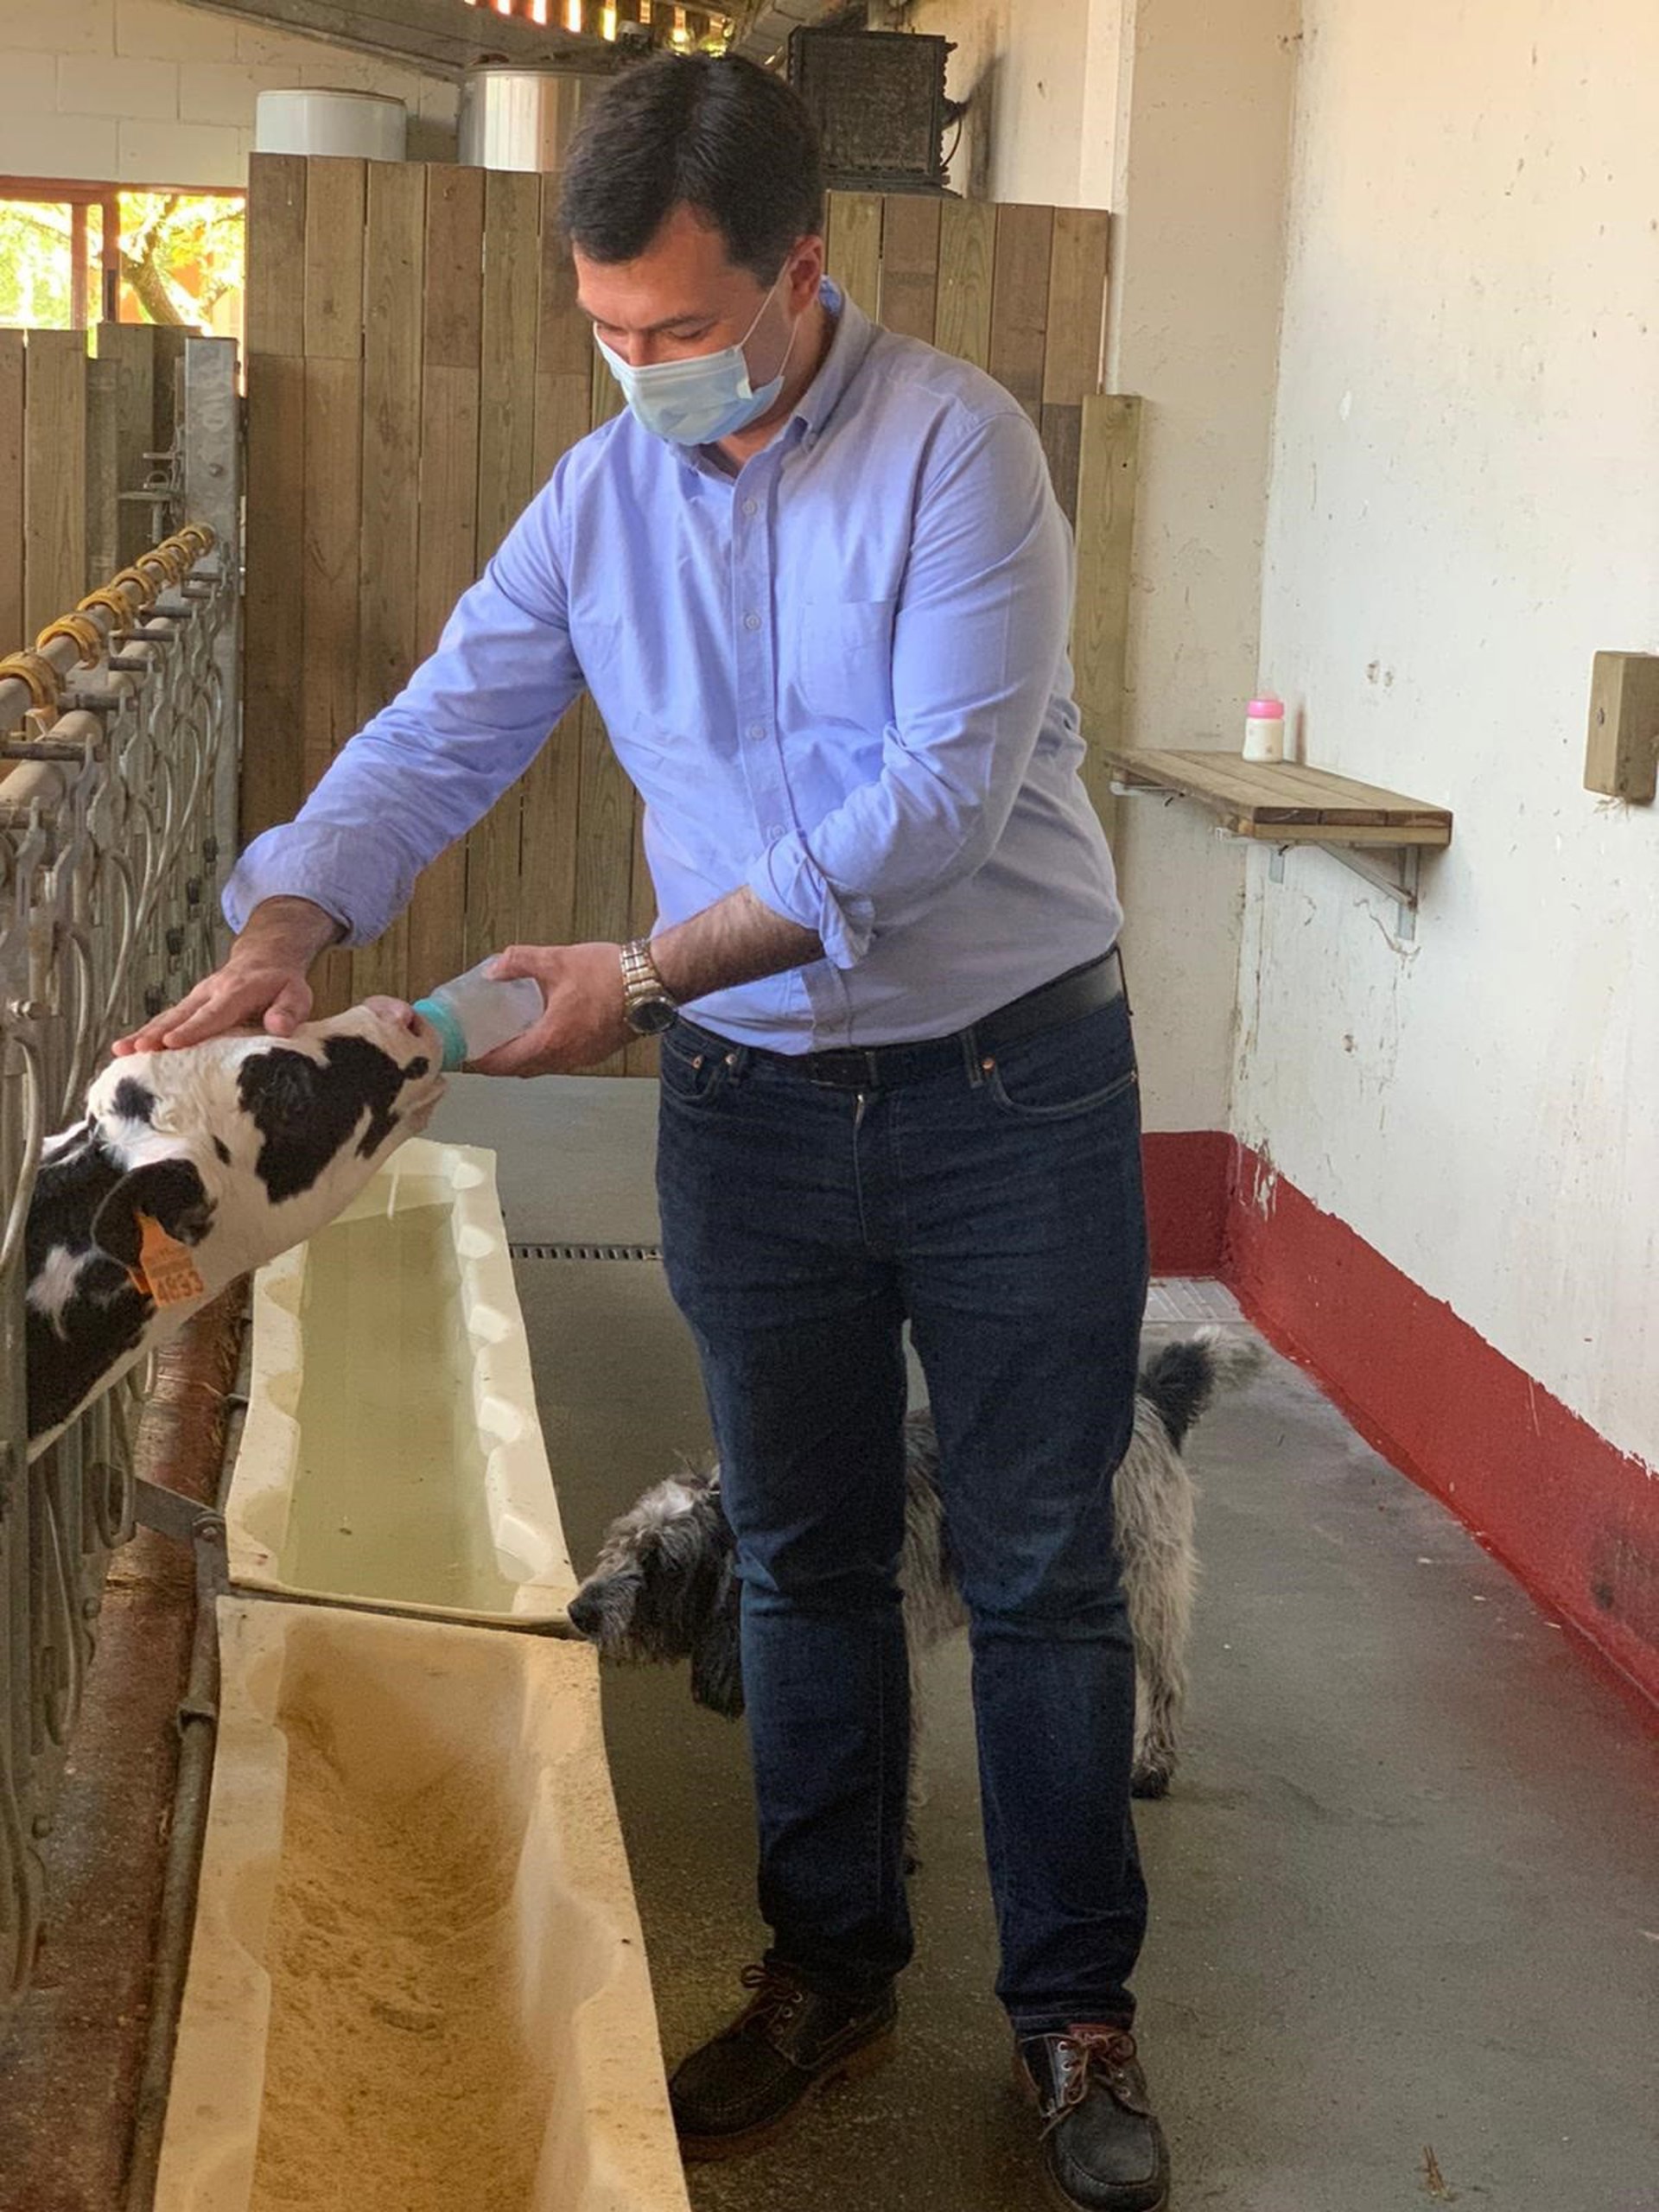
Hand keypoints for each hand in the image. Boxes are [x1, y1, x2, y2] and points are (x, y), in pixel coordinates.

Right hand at [113, 896, 339, 1054]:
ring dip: (144, 1033)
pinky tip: (126, 1049)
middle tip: (136, 1049)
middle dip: (156, 1033)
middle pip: (180, 1015)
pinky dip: (146, 1033)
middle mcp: (210, 993)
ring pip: (167, 1016)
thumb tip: (278, 1027)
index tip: (170, 1043)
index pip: (212, 1013)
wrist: (265, 958)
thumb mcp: (297, 994)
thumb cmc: (282, 982)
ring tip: (121, 1050)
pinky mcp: (189, 1005)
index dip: (192, 1029)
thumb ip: (289, 1011)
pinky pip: (166, 1019)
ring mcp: (196, 998)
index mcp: (236, 992)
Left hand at [467, 942, 631, 1076]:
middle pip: (521, 1070)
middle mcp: (566, 1056)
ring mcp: (584, 1057)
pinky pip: (561, 1060)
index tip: (465, 1056)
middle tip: (481, 1048)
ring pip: (542, 1067)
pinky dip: (544, 1053)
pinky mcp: (597, 1052)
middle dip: (498, 1063)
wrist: (653, 982)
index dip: (481, 1062)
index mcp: (551, 1039)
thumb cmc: (610, 974)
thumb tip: (494, 969)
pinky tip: (542, 1033)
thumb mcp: (557, 960)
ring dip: (522, 1059)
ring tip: (507, 1040)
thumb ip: (519, 962)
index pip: (505, 1062)